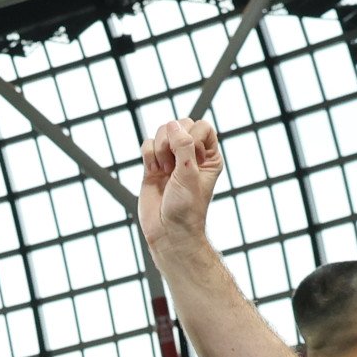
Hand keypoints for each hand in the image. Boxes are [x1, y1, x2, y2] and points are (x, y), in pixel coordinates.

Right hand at [135, 117, 219, 260]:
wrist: (168, 231)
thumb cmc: (186, 208)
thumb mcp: (190, 174)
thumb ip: (184, 146)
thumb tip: (173, 125)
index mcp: (208, 156)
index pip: (201, 127)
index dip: (192, 135)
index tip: (188, 157)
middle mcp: (190, 155)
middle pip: (180, 125)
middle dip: (172, 140)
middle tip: (172, 165)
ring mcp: (171, 160)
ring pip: (162, 133)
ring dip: (160, 149)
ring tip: (164, 170)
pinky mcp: (153, 167)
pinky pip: (148, 145)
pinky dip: (148, 155)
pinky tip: (154, 172)